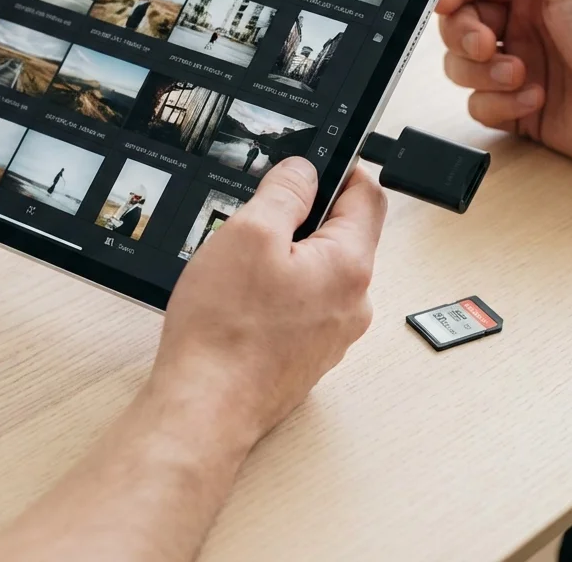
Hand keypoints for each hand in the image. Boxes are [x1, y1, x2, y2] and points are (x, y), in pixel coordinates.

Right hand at [150, 158, 385, 442]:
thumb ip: (284, 192)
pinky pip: (302, 307)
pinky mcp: (306, 357)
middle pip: (343, 235)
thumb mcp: (249, 234)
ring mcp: (331, 335)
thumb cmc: (226, 330)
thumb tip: (303, 169)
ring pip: (319, 273)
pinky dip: (277, 293)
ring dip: (288, 258)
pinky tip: (240, 301)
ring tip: (241, 266)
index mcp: (349, 265)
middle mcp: (352, 303)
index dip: (340, 169)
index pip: (367, 196)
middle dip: (305, 217)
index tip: (310, 163)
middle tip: (259, 216)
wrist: (205, 408)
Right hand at [436, 0, 571, 169]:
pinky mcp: (519, 108)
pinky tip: (536, 99)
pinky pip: (480, 105)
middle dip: (464, 35)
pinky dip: (501, 104)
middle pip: (458, 24)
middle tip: (488, 44)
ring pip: (462, 67)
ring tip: (520, 75)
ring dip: (483, 72)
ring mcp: (520, 68)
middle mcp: (525, 26)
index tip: (449, 2)